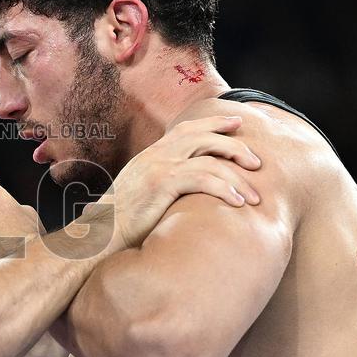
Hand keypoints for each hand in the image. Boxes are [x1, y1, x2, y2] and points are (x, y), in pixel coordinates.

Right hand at [106, 115, 260, 249]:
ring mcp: (158, 167)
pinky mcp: (161, 184)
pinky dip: (225, 189)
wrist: (100, 233)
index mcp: (152, 154)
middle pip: (203, 136)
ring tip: (254, 197)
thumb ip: (163, 182)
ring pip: (209, 160)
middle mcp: (155, 155)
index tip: (237, 123)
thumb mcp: (143, 193)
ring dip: (237, 177)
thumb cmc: (123, 221)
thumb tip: (188, 189)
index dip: (214, 123)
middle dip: (235, 145)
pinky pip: (203, 179)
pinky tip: (237, 203)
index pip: (187, 129)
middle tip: (257, 162)